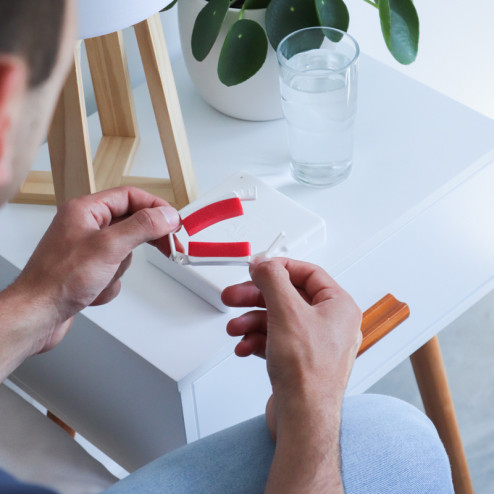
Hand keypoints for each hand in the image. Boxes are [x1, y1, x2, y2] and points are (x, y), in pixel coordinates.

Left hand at [14, 186, 180, 353]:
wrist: (36, 316)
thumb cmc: (59, 280)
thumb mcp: (109, 247)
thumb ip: (142, 227)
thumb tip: (168, 215)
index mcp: (86, 210)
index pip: (130, 197)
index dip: (156, 207)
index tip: (175, 222)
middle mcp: (85, 226)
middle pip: (131, 223)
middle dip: (146, 239)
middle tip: (170, 247)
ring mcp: (86, 249)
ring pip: (124, 251)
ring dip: (120, 268)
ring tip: (103, 277)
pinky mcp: (87, 270)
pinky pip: (114, 271)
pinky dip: (110, 283)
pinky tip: (94, 290)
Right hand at [222, 258, 361, 431]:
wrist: (303, 420)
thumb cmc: (308, 374)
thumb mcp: (287, 312)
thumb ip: (273, 280)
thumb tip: (264, 262)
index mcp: (338, 306)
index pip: (308, 272)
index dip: (280, 267)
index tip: (257, 268)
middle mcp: (330, 323)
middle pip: (287, 297)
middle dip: (256, 297)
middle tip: (234, 296)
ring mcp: (315, 343)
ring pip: (278, 319)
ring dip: (252, 320)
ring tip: (235, 327)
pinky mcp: (300, 360)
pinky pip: (276, 339)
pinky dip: (258, 340)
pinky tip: (244, 346)